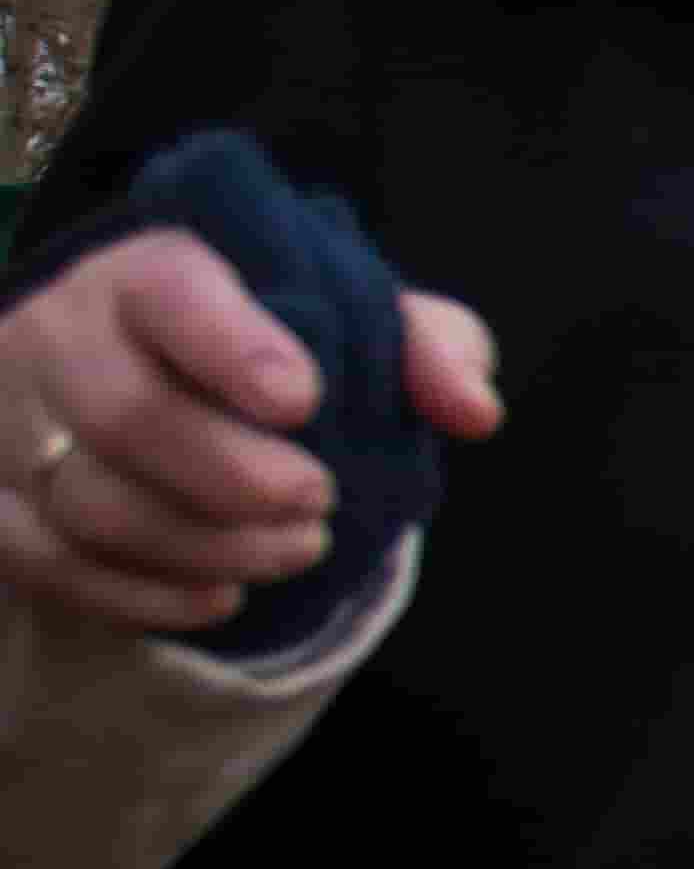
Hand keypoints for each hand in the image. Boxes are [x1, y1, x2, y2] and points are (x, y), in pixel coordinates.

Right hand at [0, 231, 501, 633]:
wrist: (152, 368)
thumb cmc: (270, 341)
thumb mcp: (359, 318)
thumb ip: (427, 346)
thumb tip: (473, 411)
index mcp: (153, 270)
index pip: (176, 294)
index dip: (235, 348)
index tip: (305, 400)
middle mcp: (64, 334)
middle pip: (127, 415)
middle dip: (235, 477)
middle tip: (320, 500)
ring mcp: (14, 420)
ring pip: (88, 500)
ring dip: (205, 546)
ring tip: (295, 550)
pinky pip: (49, 563)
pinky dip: (141, 595)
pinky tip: (219, 597)